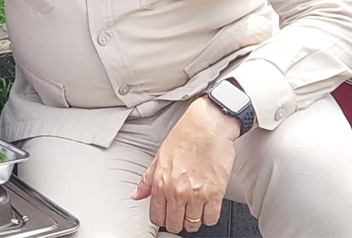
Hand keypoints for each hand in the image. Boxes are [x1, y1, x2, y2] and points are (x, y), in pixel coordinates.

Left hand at [133, 97, 238, 234]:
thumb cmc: (185, 137)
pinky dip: (209, 217)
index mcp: (161, 183)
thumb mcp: (159, 157)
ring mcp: (197, 194)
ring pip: (193, 224)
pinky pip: (211, 218)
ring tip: (193, 211)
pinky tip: (206, 208)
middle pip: (174, 224)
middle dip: (176, 222)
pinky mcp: (216, 193)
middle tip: (179, 215)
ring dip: (192, 221)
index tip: (165, 216)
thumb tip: (136, 194)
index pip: (156, 216)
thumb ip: (147, 180)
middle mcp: (178, 191)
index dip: (160, 218)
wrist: (208, 126)